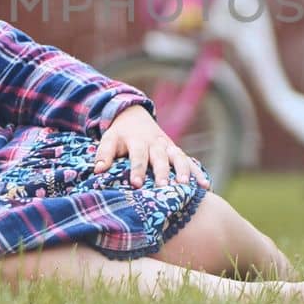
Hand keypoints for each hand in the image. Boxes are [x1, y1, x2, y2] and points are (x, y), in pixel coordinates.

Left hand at [92, 106, 210, 189]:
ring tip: (187, 185)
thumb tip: (98, 170)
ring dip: (184, 171)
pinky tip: (206, 186)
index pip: (137, 156)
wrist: (134, 116)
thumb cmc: (120, 134)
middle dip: (163, 172)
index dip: (137, 169)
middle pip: (160, 158)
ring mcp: (168, 147)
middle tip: (164, 187)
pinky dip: (198, 172)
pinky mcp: (176, 151)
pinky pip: (189, 161)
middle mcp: (155, 143)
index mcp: (137, 141)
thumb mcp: (109, 139)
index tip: (136, 184)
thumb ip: (103, 153)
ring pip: (178, 158)